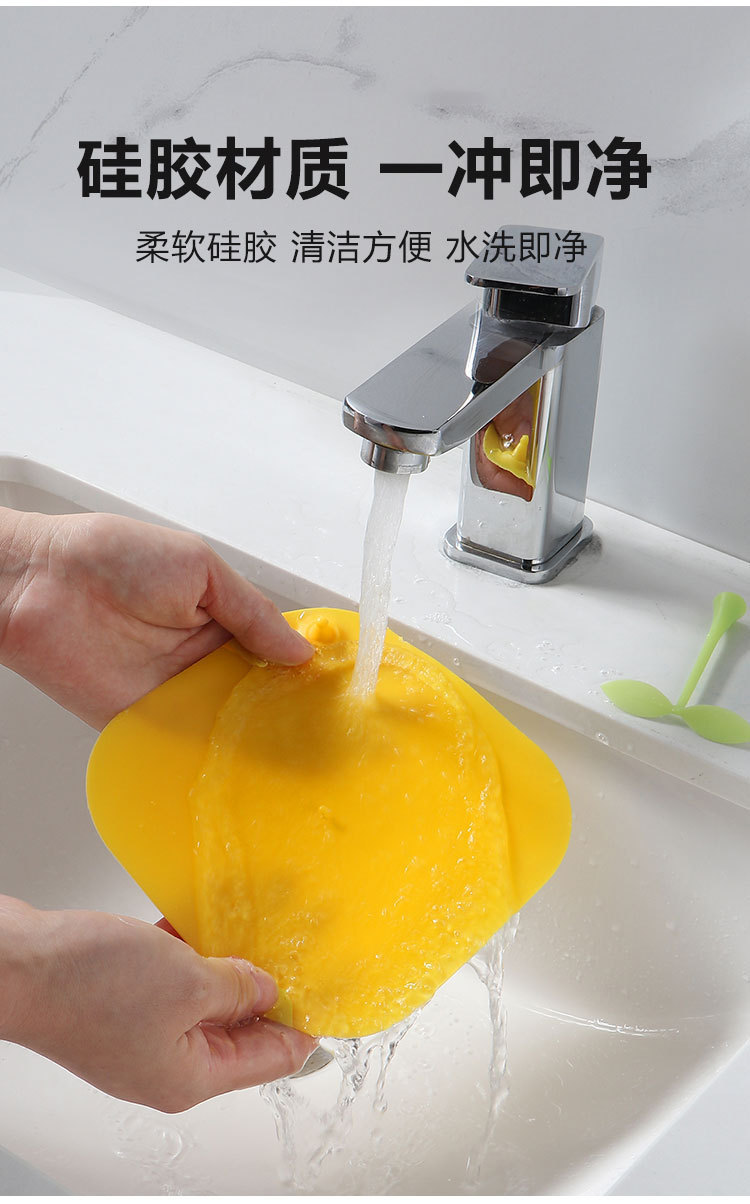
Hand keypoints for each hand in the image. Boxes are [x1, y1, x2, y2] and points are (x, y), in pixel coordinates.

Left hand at [0, 508, 312, 727]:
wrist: (38, 582)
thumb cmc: (109, 557)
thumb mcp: (200, 567)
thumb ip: (252, 612)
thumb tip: (298, 648)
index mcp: (218, 619)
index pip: (272, 652)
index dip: (300, 670)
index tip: (332, 689)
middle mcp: (198, 660)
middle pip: (254, 696)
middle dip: (284, 712)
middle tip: (322, 731)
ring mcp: (171, 693)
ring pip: (224, 726)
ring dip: (253, 738)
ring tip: (295, 755)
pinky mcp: (140, 722)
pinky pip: (180, 746)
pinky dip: (206, 757)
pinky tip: (239, 766)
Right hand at [0, 897, 316, 1111]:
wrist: (14, 964)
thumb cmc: (85, 987)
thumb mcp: (188, 982)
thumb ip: (238, 987)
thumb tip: (269, 988)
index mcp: (191, 1077)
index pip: (271, 1058)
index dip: (304, 1022)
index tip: (331, 992)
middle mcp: (167, 1063)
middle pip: (238, 1029)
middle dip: (265, 986)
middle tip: (296, 946)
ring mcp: (140, 1032)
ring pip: (203, 998)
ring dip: (225, 962)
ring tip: (253, 925)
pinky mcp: (118, 1002)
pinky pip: (171, 979)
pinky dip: (188, 952)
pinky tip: (199, 920)